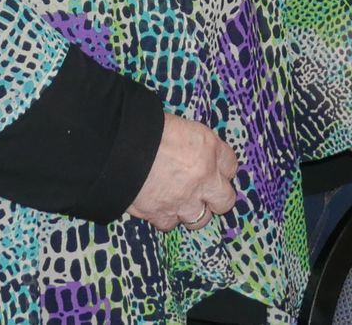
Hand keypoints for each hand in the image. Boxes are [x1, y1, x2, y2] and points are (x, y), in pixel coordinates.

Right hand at [127, 115, 239, 232]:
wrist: (120, 148)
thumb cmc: (147, 129)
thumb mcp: (180, 126)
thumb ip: (194, 144)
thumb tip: (194, 153)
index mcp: (210, 148)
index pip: (231, 165)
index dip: (222, 169)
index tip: (215, 170)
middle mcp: (204, 178)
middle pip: (226, 201)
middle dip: (217, 199)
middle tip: (206, 195)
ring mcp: (185, 201)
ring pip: (200, 219)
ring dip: (192, 212)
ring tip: (181, 203)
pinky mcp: (162, 215)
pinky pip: (170, 224)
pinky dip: (165, 217)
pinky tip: (159, 207)